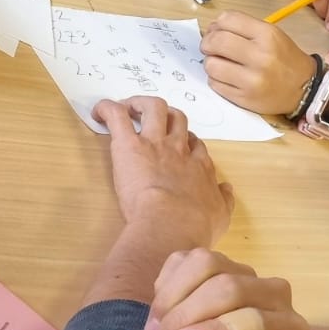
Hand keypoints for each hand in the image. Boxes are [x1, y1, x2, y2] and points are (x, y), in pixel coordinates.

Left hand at [91, 97, 233, 246]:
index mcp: (199, 166)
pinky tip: (101, 110)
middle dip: (167, 116)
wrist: (173, 223)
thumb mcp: (220, 215)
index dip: (186, 141)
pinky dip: (108, 109)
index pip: (195, 144)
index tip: (178, 146)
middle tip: (154, 123)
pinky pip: (118, 116)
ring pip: (154, 108)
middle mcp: (179, 149)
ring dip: (140, 104)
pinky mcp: (129, 145)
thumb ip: (224, 200)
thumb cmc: (194, 226)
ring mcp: (155, 143)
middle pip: (177, 119)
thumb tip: (227, 189)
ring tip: (128, 109)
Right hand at [144, 248, 309, 329]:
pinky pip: (184, 259)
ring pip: (205, 265)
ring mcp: (243, 270)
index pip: (254, 321)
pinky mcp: (215, 260)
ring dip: (172, 297)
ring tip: (158, 326)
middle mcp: (273, 292)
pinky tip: (163, 311)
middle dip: (186, 314)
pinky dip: (166, 285)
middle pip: (227, 288)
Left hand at [199, 12, 313, 116]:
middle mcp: (260, 56)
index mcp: (267, 35)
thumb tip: (211, 29)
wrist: (303, 87)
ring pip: (211, 65)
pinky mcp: (243, 98)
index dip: (216, 25)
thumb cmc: (284, 58)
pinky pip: (215, 84)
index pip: (227, 20)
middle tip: (210, 47)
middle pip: (216, 42)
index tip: (215, 31)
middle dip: (207, 43)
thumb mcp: (272, 35)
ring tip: (220, 63)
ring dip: (210, 63)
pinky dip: (215, 79)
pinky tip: (226, 77)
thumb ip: (243, 29)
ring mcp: (251, 79)